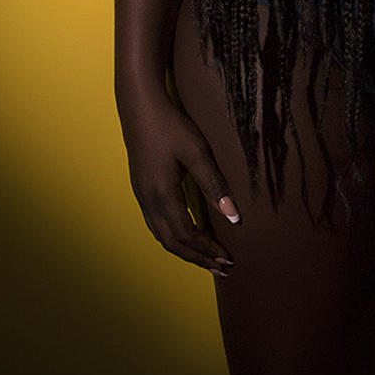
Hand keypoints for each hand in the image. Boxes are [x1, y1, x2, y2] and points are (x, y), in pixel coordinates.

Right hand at [118, 89, 239, 277]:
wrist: (139, 106)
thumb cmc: (170, 126)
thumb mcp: (197, 153)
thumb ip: (215, 185)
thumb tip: (235, 217)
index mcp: (163, 196)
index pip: (187, 236)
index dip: (208, 250)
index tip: (228, 259)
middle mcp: (149, 201)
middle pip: (172, 243)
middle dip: (197, 258)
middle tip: (222, 268)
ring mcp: (142, 196)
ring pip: (161, 236)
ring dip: (184, 250)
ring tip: (206, 257)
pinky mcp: (141, 189)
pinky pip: (156, 224)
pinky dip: (173, 236)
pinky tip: (186, 234)